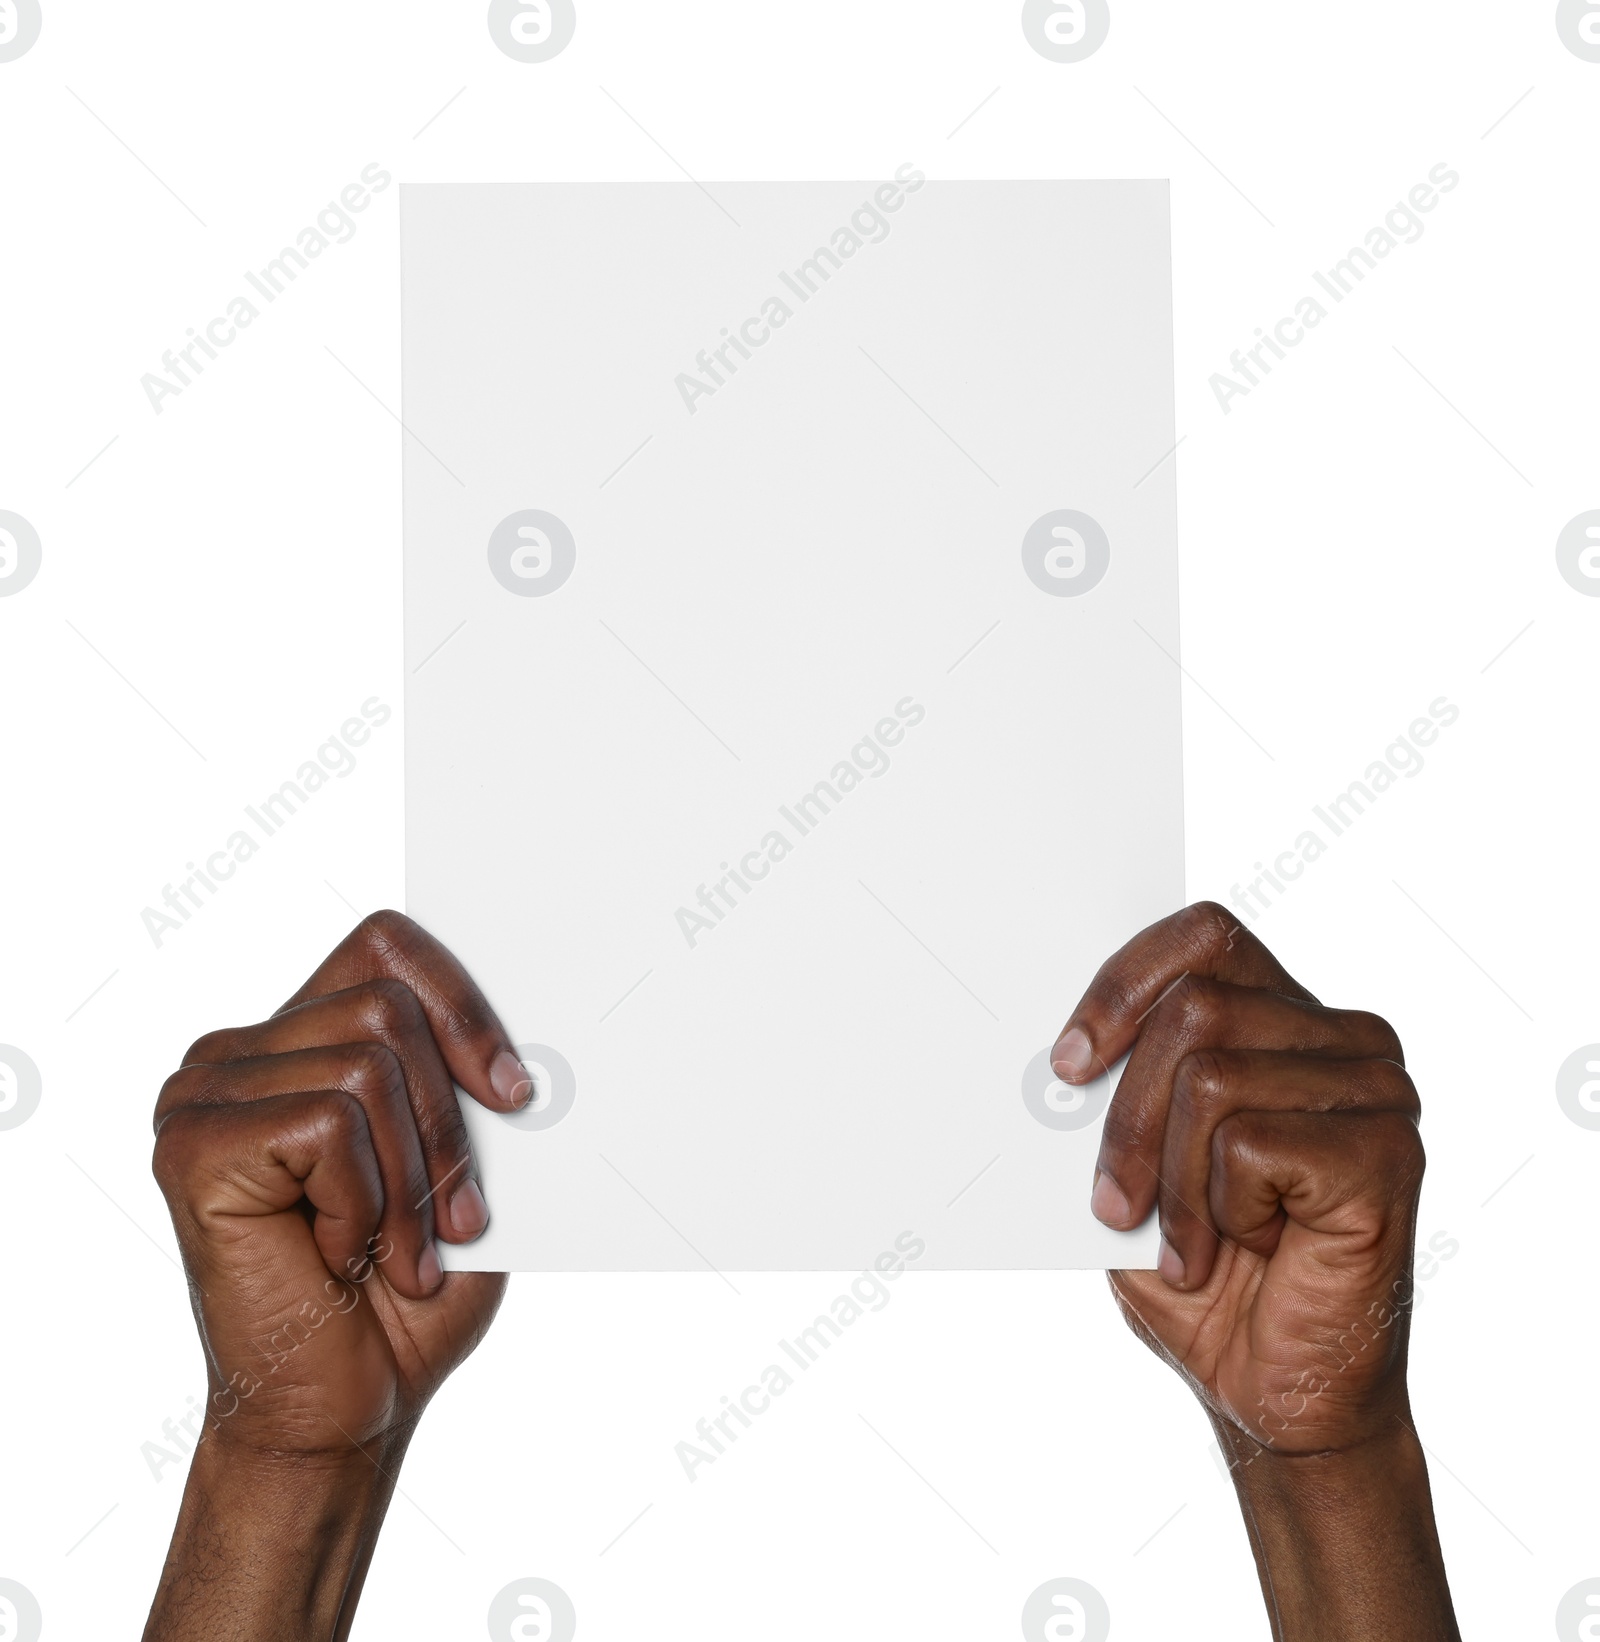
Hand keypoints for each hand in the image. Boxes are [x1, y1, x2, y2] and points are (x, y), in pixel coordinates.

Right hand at [145, 911, 530, 1640]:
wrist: (348, 1411)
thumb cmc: (408, 1289)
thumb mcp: (463, 1163)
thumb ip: (469, 1081)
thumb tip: (532, 1024)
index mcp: (298, 1039)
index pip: (384, 941)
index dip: (463, 1002)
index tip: (514, 1090)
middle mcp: (238, 1052)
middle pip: (385, 1002)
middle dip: (448, 1121)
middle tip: (460, 1215)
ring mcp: (203, 1092)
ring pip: (367, 1063)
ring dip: (412, 1179)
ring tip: (402, 1253)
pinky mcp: (193, 1142)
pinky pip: (327, 1121)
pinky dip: (364, 1203)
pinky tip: (338, 1256)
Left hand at [1052, 902, 1457, 1640]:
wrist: (1276, 1393)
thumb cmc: (1205, 1274)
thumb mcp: (1133, 1164)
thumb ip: (1113, 1089)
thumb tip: (1052, 1044)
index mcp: (1286, 1018)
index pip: (1205, 936)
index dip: (1123, 985)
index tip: (1067, 1063)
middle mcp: (1344, 1038)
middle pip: (1194, 1008)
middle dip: (1126, 1115)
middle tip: (1113, 1201)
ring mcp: (1376, 1088)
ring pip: (1211, 1075)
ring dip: (1169, 1179)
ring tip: (1185, 1243)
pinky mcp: (1386, 1150)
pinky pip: (1249, 1142)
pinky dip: (1218, 1211)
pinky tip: (1252, 1249)